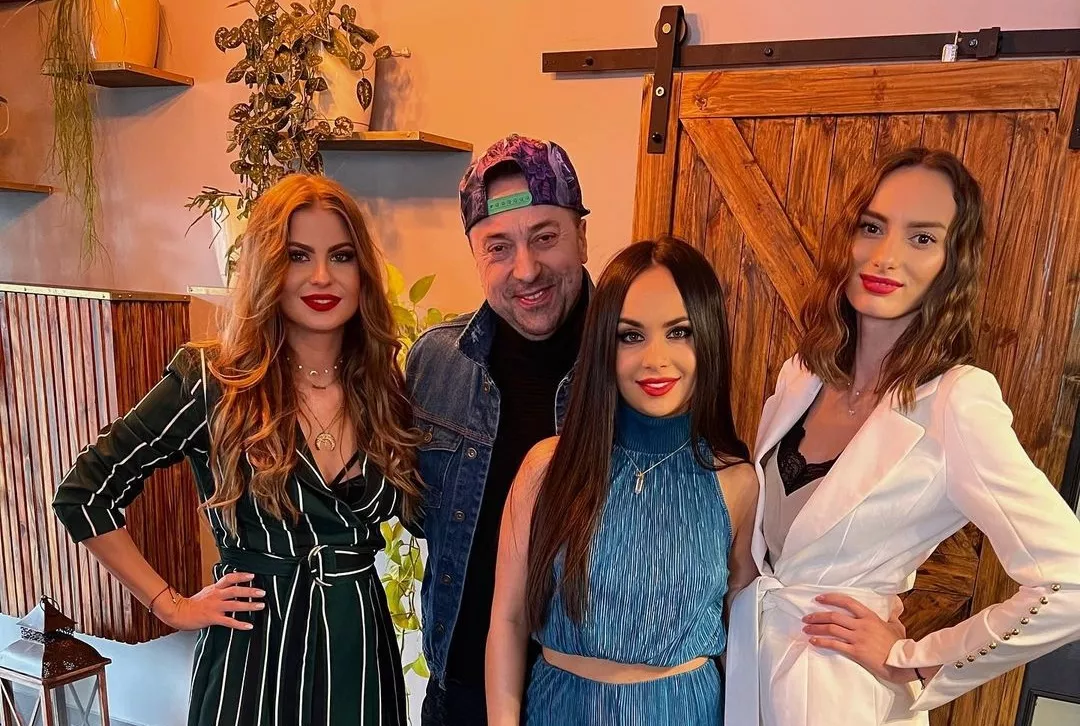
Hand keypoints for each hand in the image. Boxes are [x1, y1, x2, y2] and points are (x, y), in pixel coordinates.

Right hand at [155, 572, 264, 630]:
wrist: (178, 613)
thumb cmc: (192, 604)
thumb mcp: (206, 592)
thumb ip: (219, 590)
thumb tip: (230, 586)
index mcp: (214, 588)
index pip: (229, 578)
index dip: (241, 576)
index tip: (252, 575)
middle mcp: (216, 596)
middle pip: (235, 590)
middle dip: (250, 590)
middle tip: (262, 592)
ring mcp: (214, 607)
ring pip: (234, 604)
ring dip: (249, 605)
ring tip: (260, 605)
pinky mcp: (212, 618)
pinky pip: (229, 621)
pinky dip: (240, 624)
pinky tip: (249, 625)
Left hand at [802, 593, 917, 684]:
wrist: (903, 662)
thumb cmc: (900, 644)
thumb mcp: (896, 625)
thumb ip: (891, 615)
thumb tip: (894, 607)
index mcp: (869, 616)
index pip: (847, 602)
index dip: (831, 598)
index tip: (819, 598)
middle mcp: (861, 625)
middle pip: (834, 616)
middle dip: (817, 616)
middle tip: (806, 617)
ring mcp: (858, 638)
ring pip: (832, 629)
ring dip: (816, 628)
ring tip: (806, 629)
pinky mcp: (856, 652)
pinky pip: (835, 644)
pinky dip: (822, 642)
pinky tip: (813, 641)